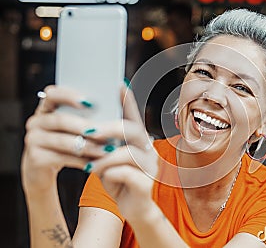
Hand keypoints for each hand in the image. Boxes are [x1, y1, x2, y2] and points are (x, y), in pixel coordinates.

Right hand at [21, 85, 105, 194]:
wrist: (43, 169)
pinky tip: (95, 163)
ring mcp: (33, 140)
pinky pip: (61, 158)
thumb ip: (88, 115)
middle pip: (60, 120)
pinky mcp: (35, 158)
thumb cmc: (66, 143)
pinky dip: (81, 160)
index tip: (89, 102)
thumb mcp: (74, 128)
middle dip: (84, 126)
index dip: (69, 96)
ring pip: (62, 141)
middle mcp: (36, 121)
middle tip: (103, 131)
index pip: (52, 94)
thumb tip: (114, 102)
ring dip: (88, 146)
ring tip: (106, 150)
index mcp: (47, 108)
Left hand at [86, 86, 159, 220]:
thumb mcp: (109, 159)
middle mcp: (148, 150)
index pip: (134, 117)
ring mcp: (150, 167)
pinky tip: (100, 175)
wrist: (135, 209)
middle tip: (89, 131)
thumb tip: (87, 126)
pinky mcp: (146, 184)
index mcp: (139, 141)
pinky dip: (110, 172)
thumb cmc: (120, 180)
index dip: (128, 101)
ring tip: (90, 164)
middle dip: (110, 129)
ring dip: (105, 157)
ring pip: (129, 152)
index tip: (119, 84)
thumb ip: (104, 145)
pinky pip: (127, 173)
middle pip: (133, 130)